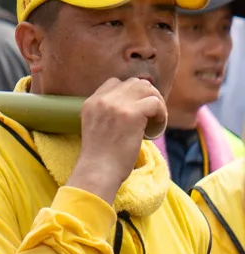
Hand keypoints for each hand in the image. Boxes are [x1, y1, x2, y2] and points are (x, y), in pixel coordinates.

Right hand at [71, 77, 168, 204]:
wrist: (98, 170)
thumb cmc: (100, 157)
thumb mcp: (96, 127)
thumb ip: (108, 114)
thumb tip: (135, 107)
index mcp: (91, 102)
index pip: (115, 82)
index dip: (131, 93)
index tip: (137, 108)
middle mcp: (102, 100)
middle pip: (134, 83)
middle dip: (147, 95)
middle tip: (151, 113)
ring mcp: (116, 105)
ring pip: (147, 89)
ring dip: (156, 102)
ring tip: (156, 118)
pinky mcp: (131, 114)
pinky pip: (155, 103)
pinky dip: (161, 113)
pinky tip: (158, 125)